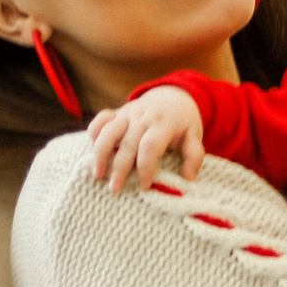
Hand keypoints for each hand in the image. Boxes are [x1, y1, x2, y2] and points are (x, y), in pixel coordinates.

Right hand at [87, 87, 204, 192]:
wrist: (173, 96)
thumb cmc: (183, 123)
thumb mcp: (194, 136)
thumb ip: (194, 155)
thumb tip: (188, 178)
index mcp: (163, 123)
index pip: (150, 146)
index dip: (146, 167)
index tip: (145, 186)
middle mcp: (143, 116)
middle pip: (127, 143)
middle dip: (119, 168)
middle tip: (115, 189)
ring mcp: (127, 113)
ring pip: (108, 131)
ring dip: (100, 153)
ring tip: (98, 174)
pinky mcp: (117, 112)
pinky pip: (100, 120)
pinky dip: (94, 133)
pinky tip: (92, 152)